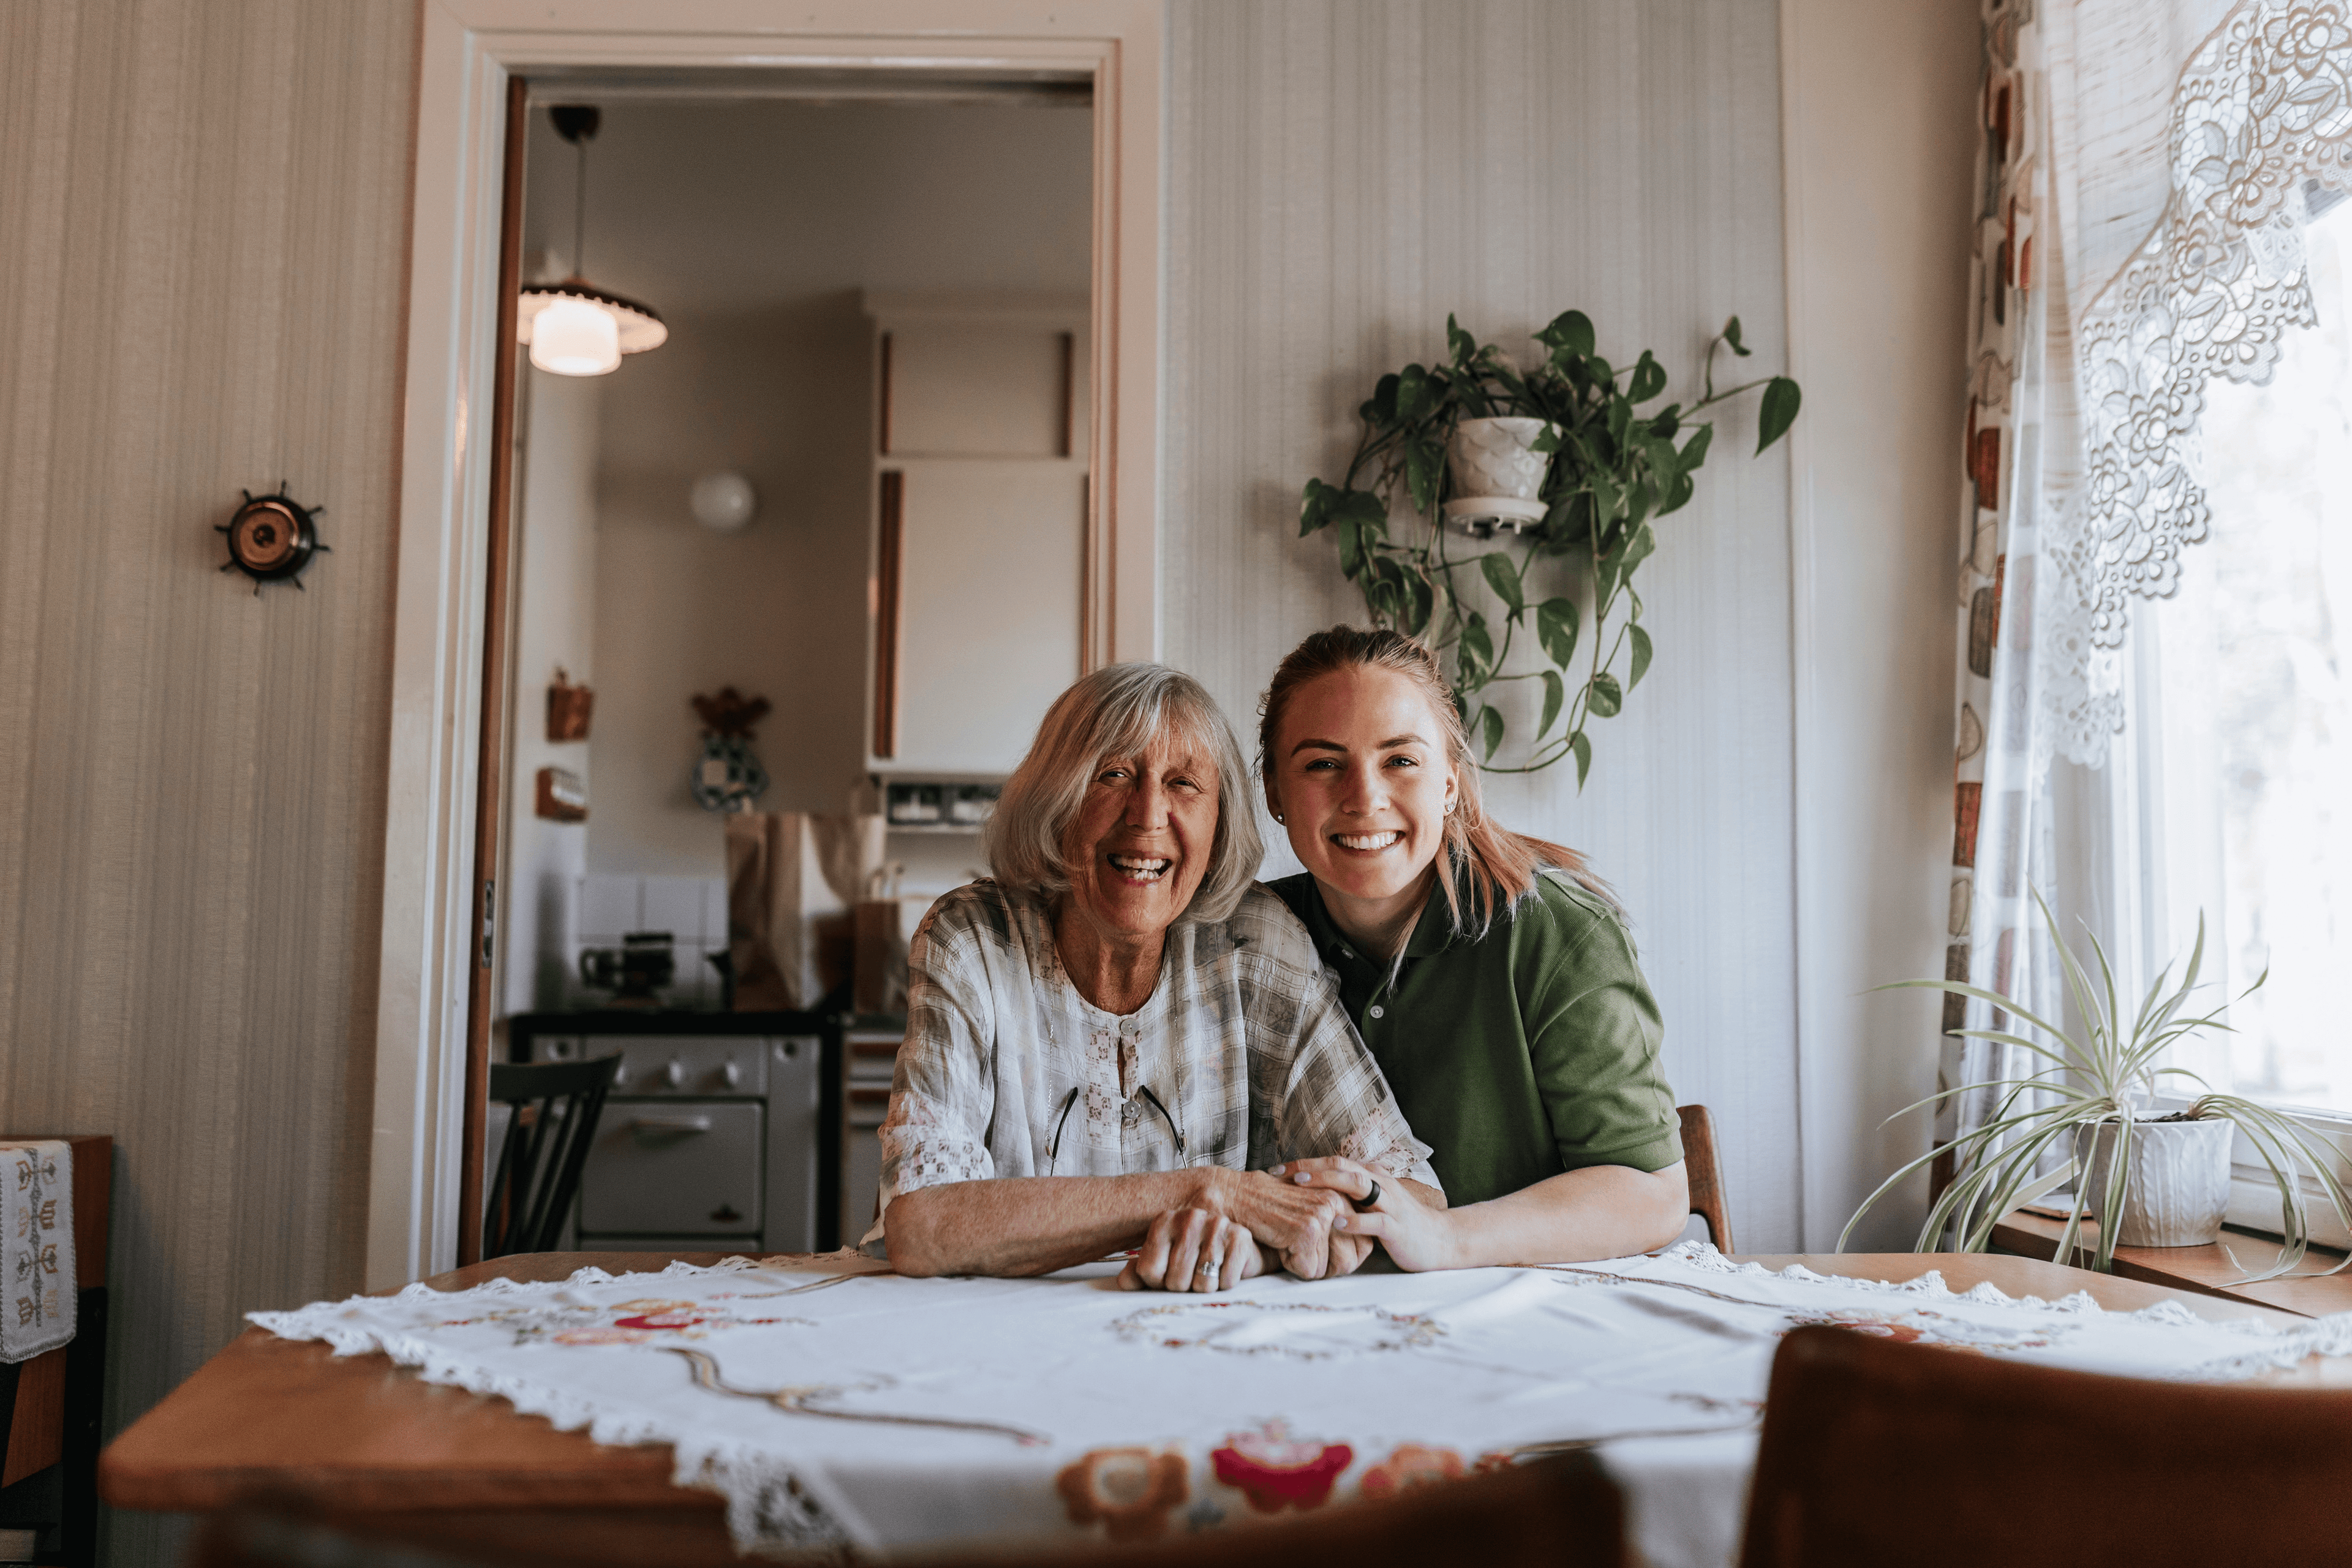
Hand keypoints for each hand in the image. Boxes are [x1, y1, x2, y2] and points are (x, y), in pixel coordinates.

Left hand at [1117, 1207, 1271, 1292]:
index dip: (1158, 1284)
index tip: (1167, 1275)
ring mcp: (1216, 1224)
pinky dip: (1226, 1284)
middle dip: (1184, 1288)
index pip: (1149, 1271)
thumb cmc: (1194, 1257)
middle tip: (1192, 1276)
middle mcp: (1189, 1217)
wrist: (1236, 1248)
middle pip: (1176, 1281)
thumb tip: (1124, 1283)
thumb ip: (1139, 1272)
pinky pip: (1226, 1281)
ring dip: (1205, 1287)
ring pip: (1202, 1284)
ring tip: (1209, 1272)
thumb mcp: (1163, 1261)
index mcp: (1164, 1221)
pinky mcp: (1240, 1236)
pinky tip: (1225, 1269)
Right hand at [1198, 1168, 1356, 1278]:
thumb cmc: (1271, 1207)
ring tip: (1287, 1241)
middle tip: (1299, 1249)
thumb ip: (1339, 1225)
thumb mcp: (1312, 1210)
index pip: (1364, 1248)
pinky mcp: (1307, 1229)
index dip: (1340, 1259)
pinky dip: (1290, 1264)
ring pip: (1328, 1269)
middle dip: (1324, 1266)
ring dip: (1305, 1265)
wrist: (1237, 1196)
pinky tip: (1278, 1242)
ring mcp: (1324, 1215)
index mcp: (1344, 1196)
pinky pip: (1308, 1270)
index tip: (1317, 1250)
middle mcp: (1339, 1202)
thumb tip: (1363, 1251)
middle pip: (1349, 1261)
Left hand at [1269, 1157, 1456, 1272]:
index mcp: (1373, 1176)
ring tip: (1302, 1185)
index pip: (1335, 1162)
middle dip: (1309, 1167)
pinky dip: (1354, 1220)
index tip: (1277, 1169)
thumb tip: (1314, 1195)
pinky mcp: (1397, 1227)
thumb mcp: (1375, 1204)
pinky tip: (1335, 1222)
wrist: (1441, 1240)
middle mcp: (1381, 1183)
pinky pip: (1375, 1221)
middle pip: (1342, 1166)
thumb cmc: (1402, 1223)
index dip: (1305, 1163)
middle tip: (1280, 1173)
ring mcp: (1390, 1204)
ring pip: (1358, 1184)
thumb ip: (1351, 1195)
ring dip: (1328, 1182)